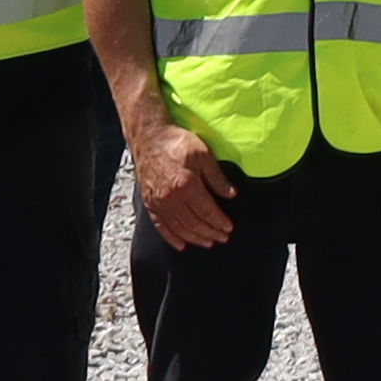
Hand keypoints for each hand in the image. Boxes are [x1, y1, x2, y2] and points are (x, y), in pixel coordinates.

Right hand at [128, 121, 236, 253]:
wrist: (149, 136)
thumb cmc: (177, 141)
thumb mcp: (204, 154)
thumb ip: (217, 177)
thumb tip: (231, 194)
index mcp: (187, 185)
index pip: (207, 211)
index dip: (219, 222)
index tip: (229, 228)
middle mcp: (171, 197)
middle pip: (194, 223)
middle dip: (210, 233)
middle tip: (222, 238)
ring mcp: (158, 202)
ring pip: (179, 228)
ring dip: (195, 238)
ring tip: (207, 242)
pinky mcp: (149, 202)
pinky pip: (161, 226)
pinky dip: (171, 238)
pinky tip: (181, 244)